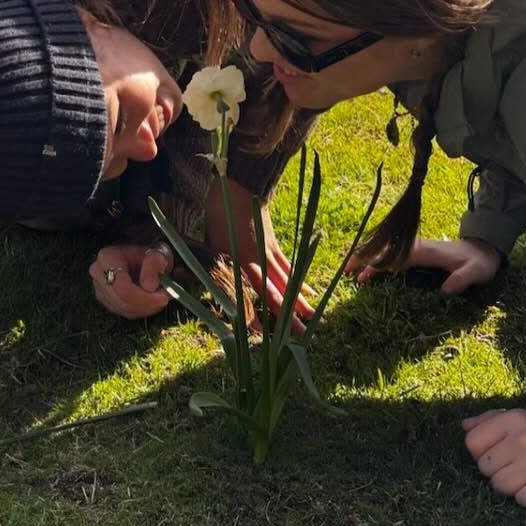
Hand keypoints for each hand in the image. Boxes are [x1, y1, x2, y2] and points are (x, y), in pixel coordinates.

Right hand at [89, 243, 172, 319]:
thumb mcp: (157, 254)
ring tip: (160, 298)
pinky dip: (141, 310)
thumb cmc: (150, 255)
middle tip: (165, 298)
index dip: (143, 297)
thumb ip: (154, 265)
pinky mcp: (107, 301)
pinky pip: (124, 313)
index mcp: (107, 258)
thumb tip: (149, 286)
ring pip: (124, 309)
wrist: (146, 259)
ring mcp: (100, 289)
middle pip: (122, 300)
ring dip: (146, 308)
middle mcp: (98, 274)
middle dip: (146, 303)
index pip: (122, 287)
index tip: (163, 296)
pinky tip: (151, 302)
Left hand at [205, 178, 316, 326]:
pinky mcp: (275, 245)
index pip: (251, 297)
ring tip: (313, 320)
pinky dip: (298, 282)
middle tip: (304, 336)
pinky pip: (289, 268)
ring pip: (288, 282)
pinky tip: (309, 294)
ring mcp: (270, 253)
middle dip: (290, 317)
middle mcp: (259, 261)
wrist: (238, 188)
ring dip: (300, 302)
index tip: (263, 336)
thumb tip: (223, 292)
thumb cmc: (220, 217)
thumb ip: (219, 269)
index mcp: (241, 262)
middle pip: (277, 294)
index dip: (257, 317)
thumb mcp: (212, 245)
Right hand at [347, 236, 500, 295]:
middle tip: (346, 271)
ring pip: (386, 250)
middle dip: (364, 258)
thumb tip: (445, 291)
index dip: (378, 263)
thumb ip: (462, 280)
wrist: (484, 250)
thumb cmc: (479, 263)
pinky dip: (378, 259)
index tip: (362, 274)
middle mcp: (417, 247)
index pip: (396, 256)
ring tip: (350, 270)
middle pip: (384, 250)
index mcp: (426, 251)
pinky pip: (392, 254)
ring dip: (368, 257)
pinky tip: (369, 269)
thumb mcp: (476, 273)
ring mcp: (415, 248)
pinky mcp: (416, 253)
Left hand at [462, 409, 525, 508]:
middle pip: (484, 467)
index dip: (482, 454)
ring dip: (514, 488)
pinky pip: (520, 501)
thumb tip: (464, 426)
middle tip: (521, 469)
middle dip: (499, 472)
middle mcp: (523, 438)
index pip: (472, 442)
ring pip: (499, 486)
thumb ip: (493, 420)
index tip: (499, 456)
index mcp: (515, 419)